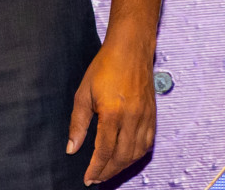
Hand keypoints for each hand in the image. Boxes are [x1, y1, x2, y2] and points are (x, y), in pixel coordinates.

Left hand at [66, 38, 155, 185]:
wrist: (131, 48)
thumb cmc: (105, 66)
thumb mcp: (84, 93)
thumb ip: (78, 124)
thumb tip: (72, 149)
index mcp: (113, 113)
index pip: (104, 151)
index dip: (96, 168)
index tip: (88, 179)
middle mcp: (132, 118)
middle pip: (121, 157)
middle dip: (108, 172)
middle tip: (96, 179)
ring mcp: (145, 117)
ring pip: (136, 153)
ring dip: (122, 166)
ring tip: (108, 171)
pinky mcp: (153, 115)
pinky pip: (147, 143)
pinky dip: (136, 155)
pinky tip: (126, 157)